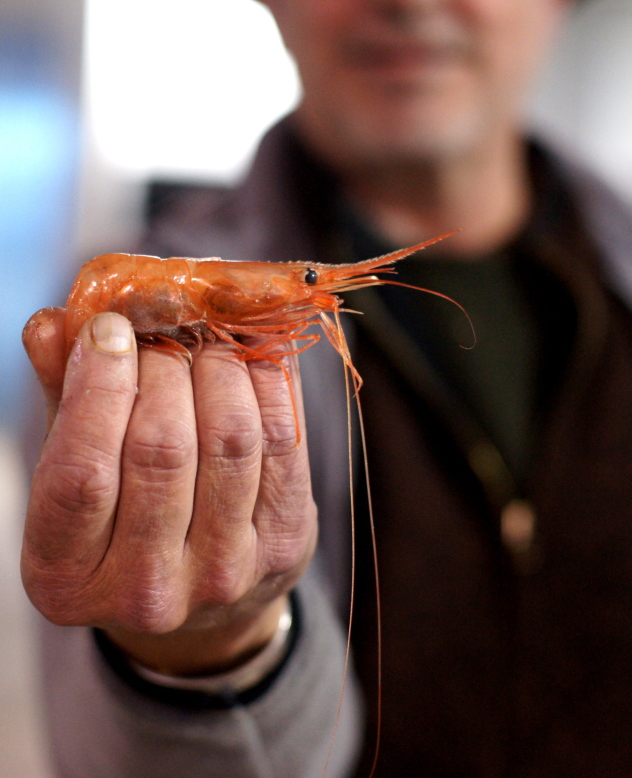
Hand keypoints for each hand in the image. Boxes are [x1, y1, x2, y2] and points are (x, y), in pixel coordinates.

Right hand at [21, 308, 317, 675]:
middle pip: (161, 446)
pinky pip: (282, 437)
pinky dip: (265, 379)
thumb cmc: (123, 516)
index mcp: (66, 575)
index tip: (107, 328)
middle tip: (159, 332)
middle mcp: (145, 590)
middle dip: (161, 365)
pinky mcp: (283, 544)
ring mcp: (223, 572)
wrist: (203, 601)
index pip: (82, 473)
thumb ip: (61, 395)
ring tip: (201, 342)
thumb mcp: (73, 465)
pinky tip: (247, 357)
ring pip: (230, 435)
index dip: (98, 386)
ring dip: (217, 366)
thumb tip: (54, 323)